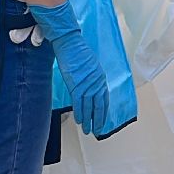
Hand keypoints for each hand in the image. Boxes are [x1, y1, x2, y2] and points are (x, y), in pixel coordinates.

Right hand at [30, 1, 113, 135]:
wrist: (70, 43)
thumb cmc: (77, 51)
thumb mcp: (89, 65)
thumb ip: (91, 77)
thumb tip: (88, 87)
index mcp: (100, 77)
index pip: (104, 98)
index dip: (103, 111)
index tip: (102, 119)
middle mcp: (96, 82)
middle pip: (99, 105)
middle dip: (98, 119)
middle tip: (98, 130)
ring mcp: (87, 84)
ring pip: (89, 107)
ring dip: (89, 120)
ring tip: (88, 130)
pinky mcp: (76, 85)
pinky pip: (79, 103)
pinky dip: (80, 113)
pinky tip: (80, 121)